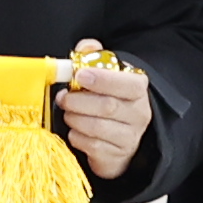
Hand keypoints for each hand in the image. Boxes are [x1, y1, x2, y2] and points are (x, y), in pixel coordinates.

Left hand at [56, 57, 155, 181]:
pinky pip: (91, 146)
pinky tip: (75, 130)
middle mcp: (139, 114)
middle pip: (107, 106)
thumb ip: (93, 56)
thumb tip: (85, 47)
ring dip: (75, 118)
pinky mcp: (117, 156)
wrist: (118, 138)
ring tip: (68, 112)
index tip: (79, 76)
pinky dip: (76, 136)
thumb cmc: (108, 100)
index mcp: (138, 89)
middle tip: (62, 97)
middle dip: (78, 101)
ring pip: (97, 127)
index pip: (127, 83)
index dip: (102, 79)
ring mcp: (130, 137)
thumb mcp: (104, 75)